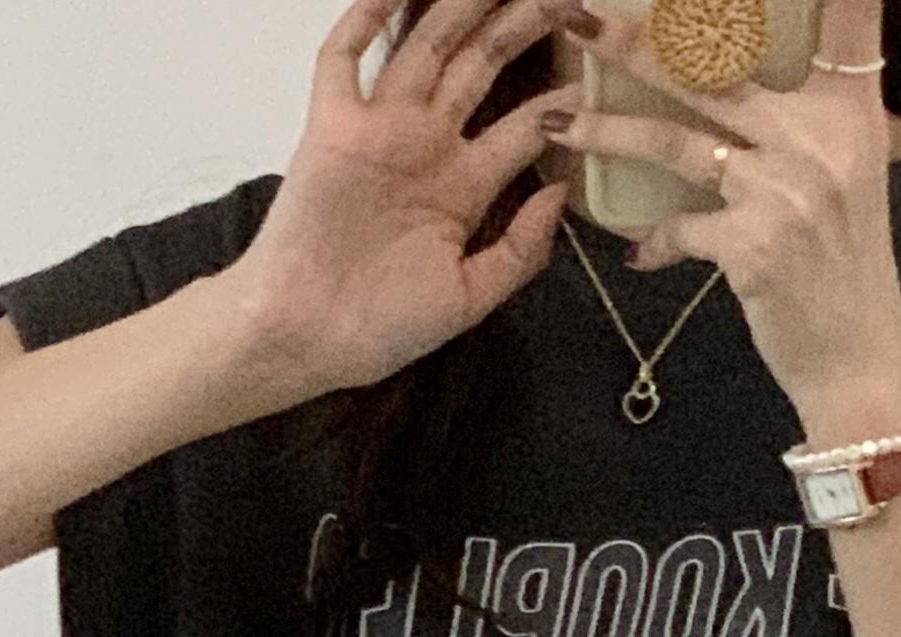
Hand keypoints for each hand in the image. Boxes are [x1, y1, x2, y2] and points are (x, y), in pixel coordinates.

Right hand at [228, 0, 589, 405]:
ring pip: (425, 46)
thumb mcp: (468, 298)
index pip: (522, 126)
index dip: (559, 97)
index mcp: (463, 188)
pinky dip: (365, 16)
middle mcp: (426, 146)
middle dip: (519, 24)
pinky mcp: (331, 125)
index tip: (594, 60)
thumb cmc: (383, 327)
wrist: (306, 339)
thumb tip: (561, 195)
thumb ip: (518, 252)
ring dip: (461, 6)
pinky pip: (344, 57)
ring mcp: (380, 129)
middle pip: (480, 67)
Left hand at [550, 0, 900, 431]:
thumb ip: (818, 109)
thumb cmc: (849, 264)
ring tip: (555, 122)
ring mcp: (782, 189)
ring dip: (606, 130)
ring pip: (673, 139)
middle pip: (714, 65)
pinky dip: (654, 241)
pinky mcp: (751, 244)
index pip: (846, 17)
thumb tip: (753, 70)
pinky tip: (636, 252)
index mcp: (850, 108)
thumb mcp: (853, 170)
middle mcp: (818, 136)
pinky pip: (677, 227)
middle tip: (576, 12)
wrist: (858, 359)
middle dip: (635, 38)